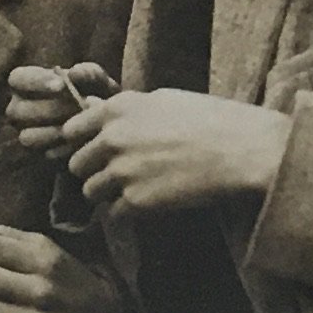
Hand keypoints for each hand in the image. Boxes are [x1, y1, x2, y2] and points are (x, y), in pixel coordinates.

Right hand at [5, 60, 116, 154]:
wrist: (107, 121)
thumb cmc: (95, 92)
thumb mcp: (96, 80)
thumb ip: (88, 73)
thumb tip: (74, 73)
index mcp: (26, 82)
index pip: (17, 78)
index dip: (36, 82)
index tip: (62, 85)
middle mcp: (19, 108)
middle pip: (18, 110)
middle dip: (49, 109)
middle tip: (75, 107)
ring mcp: (25, 132)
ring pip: (27, 136)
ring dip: (54, 131)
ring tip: (79, 124)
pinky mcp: (38, 153)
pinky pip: (43, 153)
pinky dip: (64, 147)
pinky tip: (81, 139)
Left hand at [62, 87, 292, 214]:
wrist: (240, 150)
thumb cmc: (209, 119)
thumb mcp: (164, 99)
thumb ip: (125, 110)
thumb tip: (95, 113)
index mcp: (118, 108)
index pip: (72, 130)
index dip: (83, 142)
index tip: (98, 150)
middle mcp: (112, 138)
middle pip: (77, 165)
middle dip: (94, 171)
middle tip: (119, 174)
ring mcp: (121, 171)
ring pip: (90, 192)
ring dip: (107, 194)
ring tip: (135, 189)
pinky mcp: (135, 201)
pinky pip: (112, 213)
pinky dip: (126, 212)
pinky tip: (148, 203)